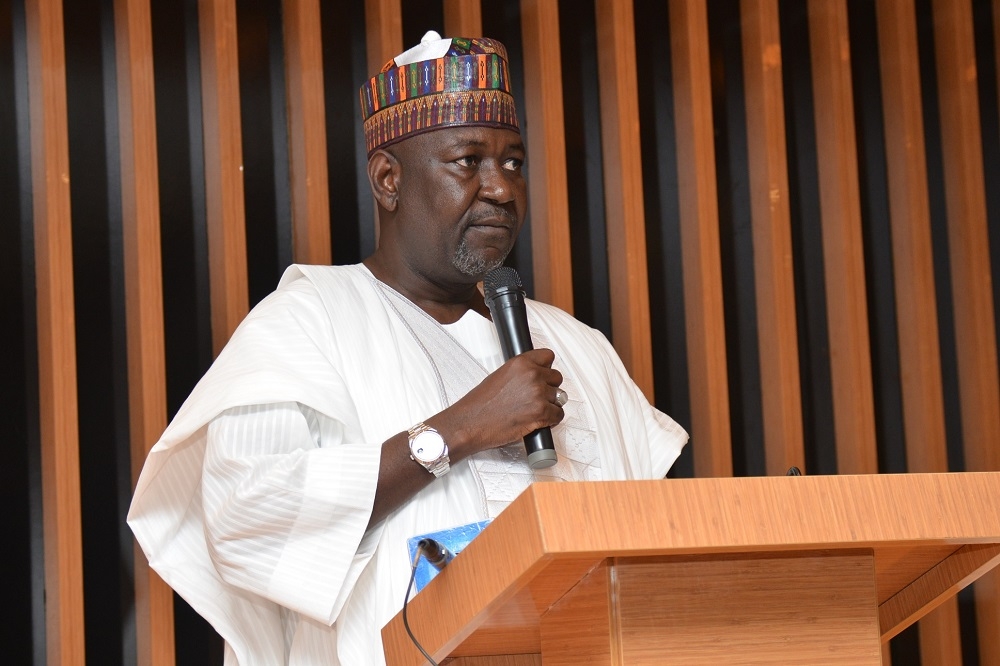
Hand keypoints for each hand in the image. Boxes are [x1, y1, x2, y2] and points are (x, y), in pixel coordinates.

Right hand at [431, 348, 564, 458]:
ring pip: (560, 397)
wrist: (470, 423)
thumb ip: (520, 373)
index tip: (543, 375)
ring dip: (550, 404)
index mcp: (520, 363)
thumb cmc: (480, 404)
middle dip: (549, 387)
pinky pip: (559, 414)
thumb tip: (535, 376)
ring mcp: (538, 393)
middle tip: (537, 396)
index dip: (546, 368)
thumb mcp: (500, 376)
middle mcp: (531, 375)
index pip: (548, 357)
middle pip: (557, 378)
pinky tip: (540, 420)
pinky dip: (551, 419)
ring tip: (535, 410)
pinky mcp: (541, 412)